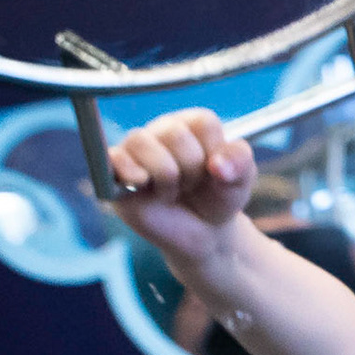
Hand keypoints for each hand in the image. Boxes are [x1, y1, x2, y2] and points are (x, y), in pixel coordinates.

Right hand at [107, 108, 256, 262]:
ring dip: (165, 177)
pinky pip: (113, 157)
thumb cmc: (217, 198)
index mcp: (193, 123)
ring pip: (142, 141)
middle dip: (190, 169)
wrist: (201, 232)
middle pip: (174, 133)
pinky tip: (143, 187)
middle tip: (191, 186)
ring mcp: (137, 149)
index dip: (213, 153)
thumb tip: (217, 165)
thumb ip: (239, 162)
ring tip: (170, 191)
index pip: (203, 122)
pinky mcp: (115, 170)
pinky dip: (131, 174)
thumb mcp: (240, 180)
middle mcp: (162, 129)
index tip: (215, 172)